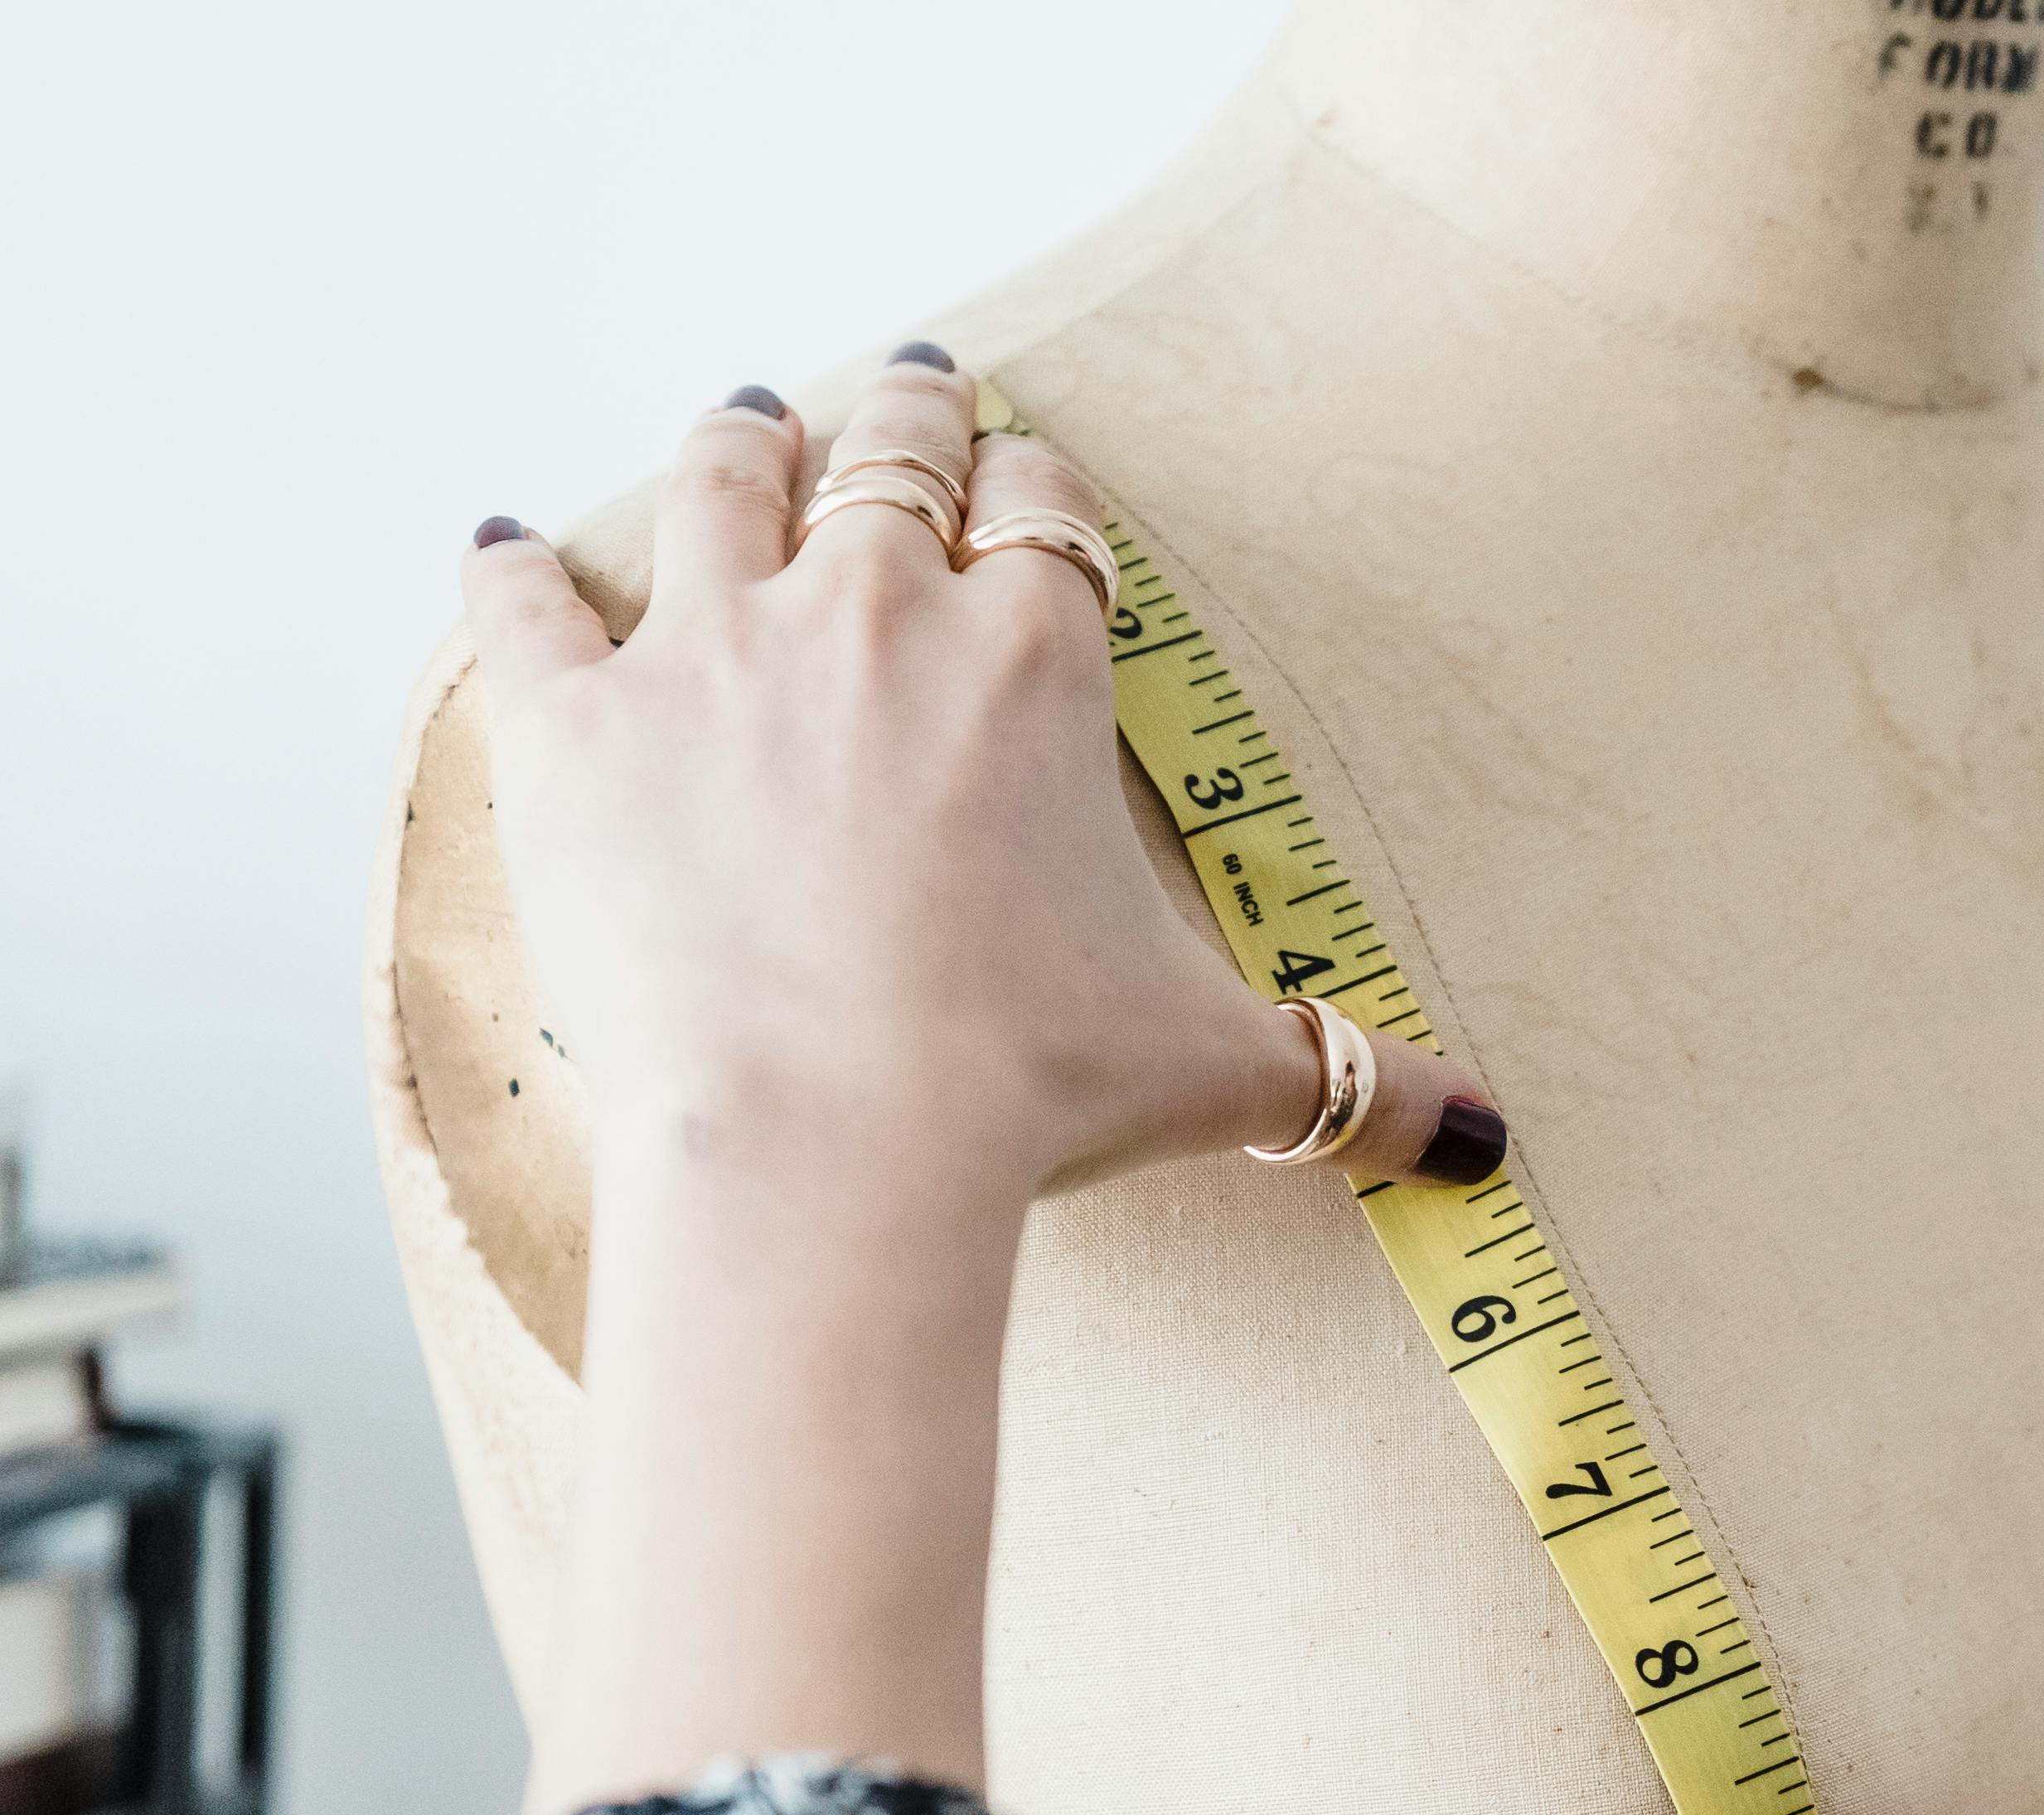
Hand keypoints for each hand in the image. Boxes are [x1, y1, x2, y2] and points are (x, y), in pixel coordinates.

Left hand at [482, 354, 1491, 1814]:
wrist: (831, 1136)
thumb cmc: (1030, 1089)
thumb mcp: (1216, 1069)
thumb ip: (1348, 1078)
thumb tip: (1483, 1138)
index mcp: (1035, 664)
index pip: (1040, 518)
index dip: (1033, 494)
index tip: (1022, 488)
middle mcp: (875, 613)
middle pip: (887, 458)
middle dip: (898, 418)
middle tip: (897, 396)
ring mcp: (713, 654)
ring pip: (719, 484)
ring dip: (737, 445)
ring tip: (744, 426)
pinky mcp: (578, 725)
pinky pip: (527, 606)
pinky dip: (516, 573)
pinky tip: (509, 552)